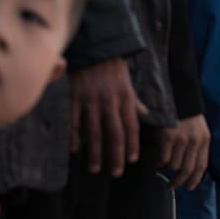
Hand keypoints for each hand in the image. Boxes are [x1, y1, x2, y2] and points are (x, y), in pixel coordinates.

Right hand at [69, 58, 147, 176]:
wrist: (94, 46)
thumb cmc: (112, 66)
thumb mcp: (128, 83)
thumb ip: (135, 101)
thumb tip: (145, 113)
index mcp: (125, 99)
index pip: (131, 127)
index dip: (132, 145)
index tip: (131, 161)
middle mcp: (110, 102)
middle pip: (114, 134)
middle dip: (116, 156)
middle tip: (115, 173)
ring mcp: (91, 100)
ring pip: (94, 132)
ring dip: (95, 153)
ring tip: (95, 168)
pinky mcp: (75, 97)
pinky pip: (75, 121)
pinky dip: (75, 136)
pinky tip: (75, 150)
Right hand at [158, 114, 209, 189]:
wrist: (177, 97)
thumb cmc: (186, 114)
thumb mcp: (198, 129)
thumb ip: (196, 145)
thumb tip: (189, 166)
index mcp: (204, 140)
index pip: (202, 166)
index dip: (195, 179)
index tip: (190, 187)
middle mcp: (194, 142)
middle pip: (187, 170)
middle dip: (179, 182)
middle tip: (172, 186)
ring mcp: (181, 140)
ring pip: (174, 166)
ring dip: (168, 170)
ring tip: (163, 169)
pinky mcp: (168, 138)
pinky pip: (163, 159)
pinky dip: (159, 164)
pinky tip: (157, 164)